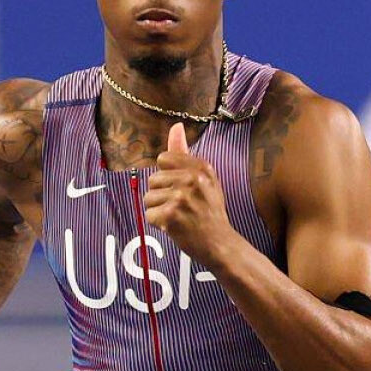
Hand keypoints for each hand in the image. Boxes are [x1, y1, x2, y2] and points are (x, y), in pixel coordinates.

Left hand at [142, 122, 235, 262]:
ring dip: (159, 211)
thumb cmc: (210, 211)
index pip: (163, 160)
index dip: (167, 177)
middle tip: (181, 207)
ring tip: (178, 217)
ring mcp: (181, 197)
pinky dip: (159, 224)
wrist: (221, 244)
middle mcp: (192, 179)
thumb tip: (175, 127)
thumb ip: (185, 155)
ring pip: (149, 198)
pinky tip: (175, 227)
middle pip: (153, 179)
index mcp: (200, 167)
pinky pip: (150, 215)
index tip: (181, 189)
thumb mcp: (205, 179)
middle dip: (161, 195)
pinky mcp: (171, 215)